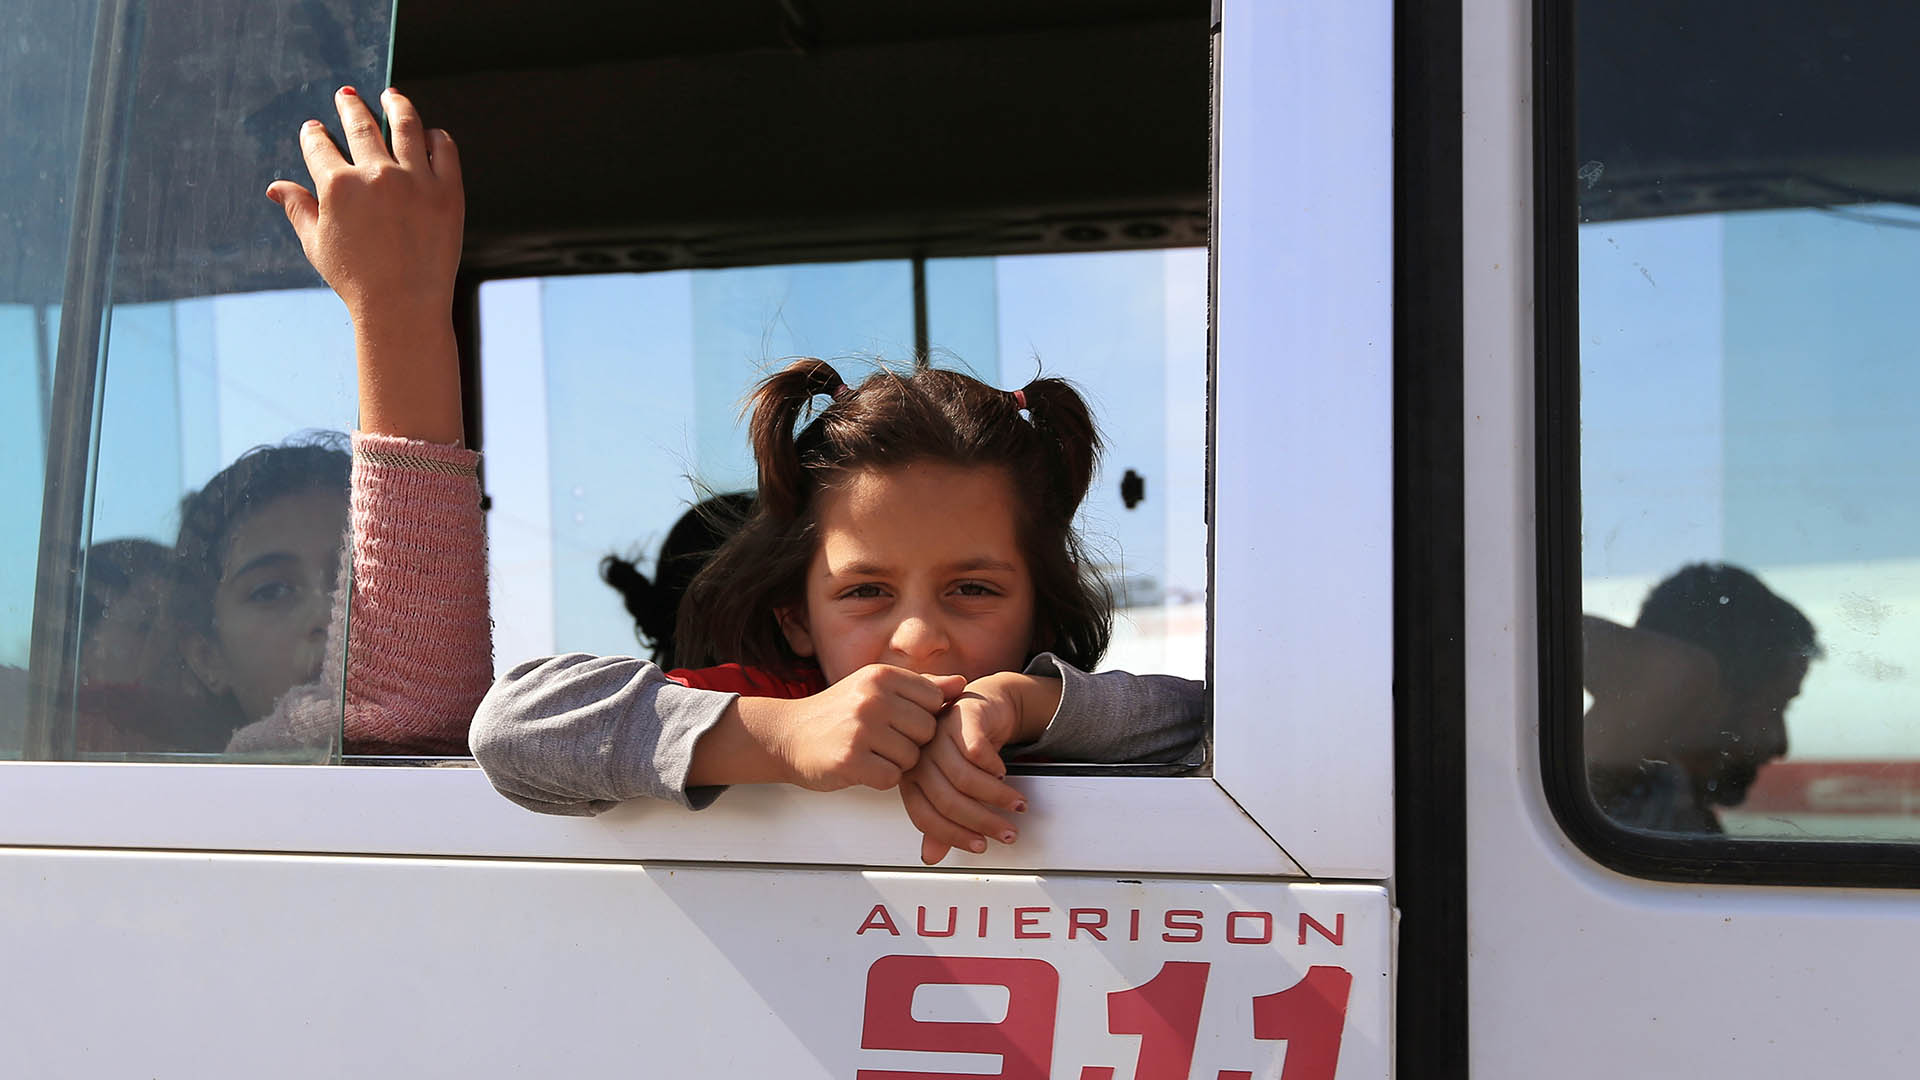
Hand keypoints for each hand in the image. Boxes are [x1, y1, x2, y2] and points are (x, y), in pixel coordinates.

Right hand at [266, 87, 461, 323]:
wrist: (404, 307)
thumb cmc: (355, 280)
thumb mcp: (317, 244)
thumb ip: (298, 208)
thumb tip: (274, 187)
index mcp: (337, 186)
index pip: (319, 145)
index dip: (314, 134)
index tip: (314, 128)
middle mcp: (376, 175)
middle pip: (360, 125)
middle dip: (350, 106)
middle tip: (347, 96)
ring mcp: (415, 180)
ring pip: (406, 125)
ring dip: (396, 104)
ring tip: (391, 96)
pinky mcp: (448, 191)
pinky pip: (444, 149)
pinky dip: (435, 137)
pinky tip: (428, 134)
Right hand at [760, 665, 965, 792]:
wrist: (786, 735)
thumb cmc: (836, 713)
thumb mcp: (876, 688)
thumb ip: (921, 687)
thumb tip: (963, 683)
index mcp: (882, 675)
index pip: (934, 700)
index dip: (921, 717)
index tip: (899, 720)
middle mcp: (872, 698)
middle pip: (926, 731)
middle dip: (910, 742)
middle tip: (882, 740)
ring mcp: (861, 729)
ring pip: (911, 757)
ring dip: (895, 762)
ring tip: (870, 752)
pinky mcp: (851, 760)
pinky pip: (891, 777)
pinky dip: (880, 778)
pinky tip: (862, 766)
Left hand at [900, 672, 1058, 863]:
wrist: (983, 708)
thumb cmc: (964, 750)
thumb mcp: (953, 787)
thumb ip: (942, 820)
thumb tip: (931, 857)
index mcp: (912, 779)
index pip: (925, 817)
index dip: (954, 836)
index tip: (980, 847)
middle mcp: (920, 758)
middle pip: (947, 801)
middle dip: (983, 822)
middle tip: (1007, 833)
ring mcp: (938, 736)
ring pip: (964, 779)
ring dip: (996, 797)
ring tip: (1017, 805)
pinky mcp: (960, 718)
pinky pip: (977, 753)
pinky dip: (994, 768)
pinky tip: (1004, 773)